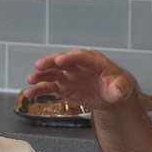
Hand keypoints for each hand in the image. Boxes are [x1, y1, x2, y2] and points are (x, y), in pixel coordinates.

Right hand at [23, 48, 137, 110]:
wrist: (110, 95)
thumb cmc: (117, 85)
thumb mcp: (122, 86)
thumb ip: (119, 89)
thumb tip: (118, 93)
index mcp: (92, 61)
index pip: (80, 56)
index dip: (70, 57)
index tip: (61, 60)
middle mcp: (77, 66)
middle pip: (62, 61)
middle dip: (50, 63)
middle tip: (39, 65)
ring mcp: (68, 75)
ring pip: (52, 73)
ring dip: (40, 75)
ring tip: (30, 79)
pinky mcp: (63, 86)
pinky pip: (48, 87)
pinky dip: (38, 90)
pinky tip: (29, 93)